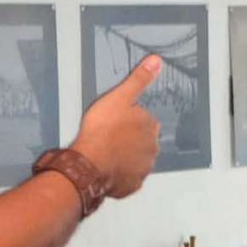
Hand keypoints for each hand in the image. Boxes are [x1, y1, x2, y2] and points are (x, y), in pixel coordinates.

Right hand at [72, 54, 161, 196]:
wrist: (89, 164)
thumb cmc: (102, 130)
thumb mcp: (119, 97)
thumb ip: (139, 80)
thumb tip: (157, 61)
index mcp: (150, 127)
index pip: (145, 120)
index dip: (129, 120)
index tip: (116, 122)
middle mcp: (152, 149)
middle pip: (143, 141)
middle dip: (130, 140)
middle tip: (109, 138)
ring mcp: (143, 169)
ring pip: (136, 160)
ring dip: (125, 157)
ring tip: (106, 154)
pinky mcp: (132, 185)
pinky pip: (128, 178)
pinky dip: (120, 175)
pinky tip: (107, 169)